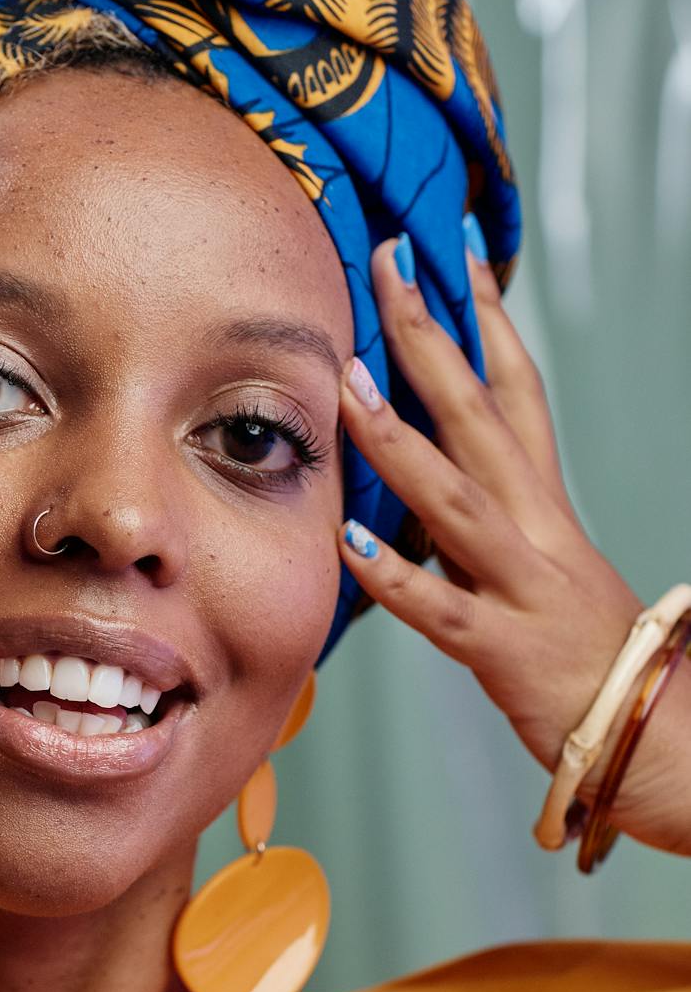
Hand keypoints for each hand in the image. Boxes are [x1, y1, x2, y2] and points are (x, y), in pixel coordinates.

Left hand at [336, 227, 690, 856]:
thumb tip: (421, 462)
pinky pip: (440, 609)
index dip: (488, 319)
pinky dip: (391, 574)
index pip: (519, 390)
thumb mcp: (541, 562)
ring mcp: (522, 587)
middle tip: (390, 269)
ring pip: (455, 499)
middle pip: (482, 416)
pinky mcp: (502, 651)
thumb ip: (486, 512)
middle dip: (433, 340)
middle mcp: (537, 529)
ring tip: (347, 385)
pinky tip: (344, 540)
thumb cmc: (581, 651)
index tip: (455, 252)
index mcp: (546, 504)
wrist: (648, 739)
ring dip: (397, 441)